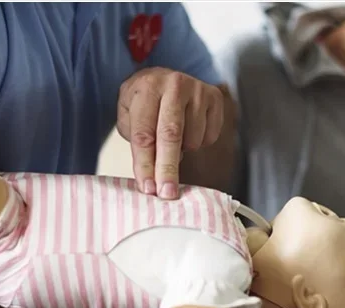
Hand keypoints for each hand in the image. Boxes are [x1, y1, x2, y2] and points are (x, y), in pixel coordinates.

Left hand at [117, 67, 224, 199]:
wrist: (165, 78)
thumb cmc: (145, 103)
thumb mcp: (129, 116)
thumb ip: (138, 144)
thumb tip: (151, 180)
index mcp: (147, 87)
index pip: (145, 133)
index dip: (145, 164)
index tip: (148, 188)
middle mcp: (174, 85)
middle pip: (171, 135)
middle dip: (168, 168)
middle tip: (167, 193)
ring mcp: (198, 90)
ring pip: (192, 139)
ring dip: (182, 150)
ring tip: (173, 138)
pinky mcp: (215, 98)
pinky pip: (209, 136)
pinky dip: (197, 142)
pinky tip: (189, 129)